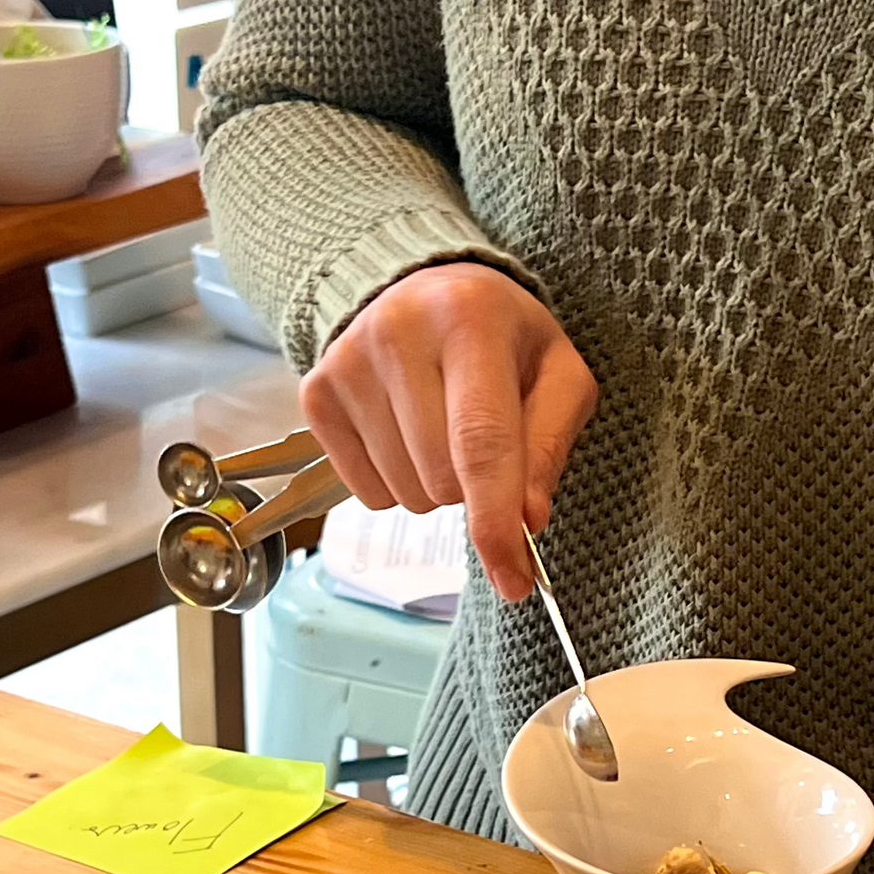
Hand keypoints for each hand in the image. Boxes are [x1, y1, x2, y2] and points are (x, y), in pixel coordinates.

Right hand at [298, 262, 597, 601]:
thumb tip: (526, 520)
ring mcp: (347, 362)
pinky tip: (405, 435)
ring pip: (403, 493)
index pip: (481, 443)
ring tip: (440, 430)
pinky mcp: (316, 393)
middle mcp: (399, 332)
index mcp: (471, 319)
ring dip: (433, 487)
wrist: (427, 292)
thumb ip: (550, 447)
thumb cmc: (505, 343)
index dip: (496, 523)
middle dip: (472, 490)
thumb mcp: (557, 377)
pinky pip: (365, 492)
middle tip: (479, 442)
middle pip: (442, 479)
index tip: (513, 582)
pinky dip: (395, 483)